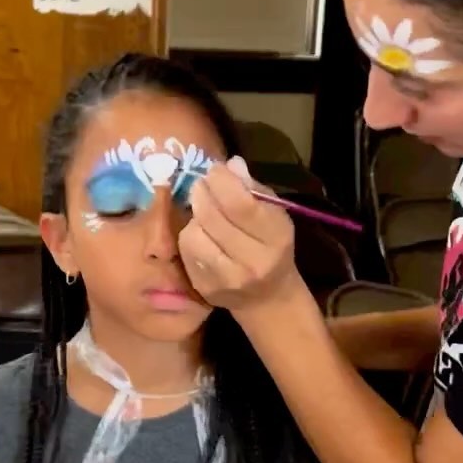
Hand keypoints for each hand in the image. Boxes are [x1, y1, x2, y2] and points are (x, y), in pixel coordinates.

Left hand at [178, 156, 299, 311]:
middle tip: (202, 185)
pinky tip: (202, 235)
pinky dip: (191, 236)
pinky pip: (186, 251)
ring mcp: (226, 279)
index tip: (215, 170)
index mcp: (276, 239)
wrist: (268, 298)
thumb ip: (253, 190)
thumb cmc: (272, 247)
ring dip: (195, 217)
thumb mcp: (274, 216)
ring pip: (193, 233)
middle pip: (212, 217)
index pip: (241, 205)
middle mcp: (252, 263)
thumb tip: (230, 164)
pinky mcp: (205, 288)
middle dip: (202, 193)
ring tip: (205, 214)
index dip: (222, 181)